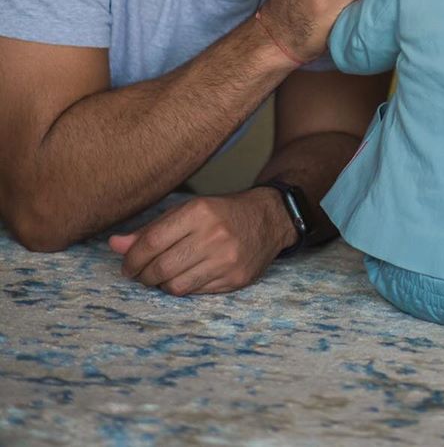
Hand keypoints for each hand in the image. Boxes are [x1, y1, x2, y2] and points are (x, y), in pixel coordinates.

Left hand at [108, 190, 292, 294]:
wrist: (269, 218)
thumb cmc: (221, 214)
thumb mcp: (188, 211)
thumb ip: (151, 230)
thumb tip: (114, 245)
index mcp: (199, 211)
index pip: (151, 242)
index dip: (132, 258)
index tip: (127, 266)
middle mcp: (214, 235)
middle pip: (161, 268)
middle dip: (144, 275)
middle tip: (142, 274)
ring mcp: (227, 259)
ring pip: (176, 286)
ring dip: (163, 284)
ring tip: (164, 275)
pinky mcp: (236, 278)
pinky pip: (196, 293)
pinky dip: (185, 288)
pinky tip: (187, 276)